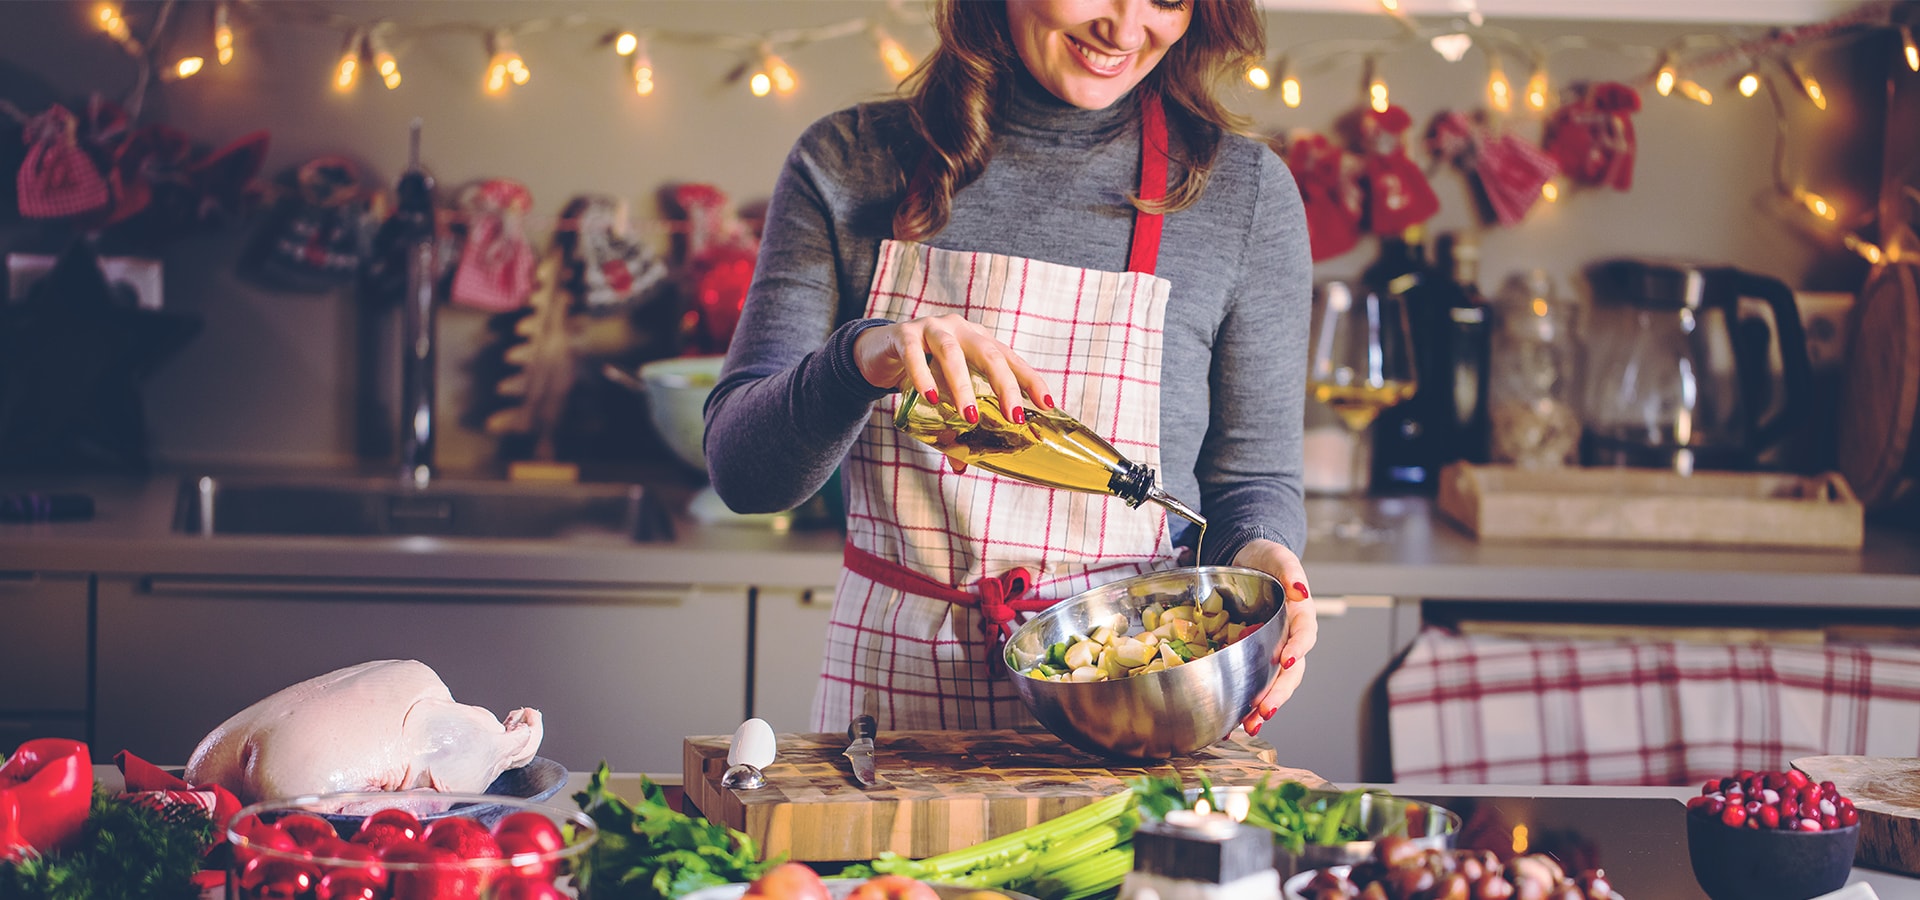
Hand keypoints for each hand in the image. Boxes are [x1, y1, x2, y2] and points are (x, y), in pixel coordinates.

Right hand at [854, 315, 1053, 472]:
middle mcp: (960, 330)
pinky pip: (914, 354)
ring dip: (963, 386)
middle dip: (1004, 386)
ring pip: (952, 353)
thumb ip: (952, 424)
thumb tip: (960, 466)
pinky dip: (923, 376)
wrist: (878, 350)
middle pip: (990, 354)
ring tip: (969, 416)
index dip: (1030, 380)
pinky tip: (930, 397)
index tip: (1047, 404)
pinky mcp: (903, 335)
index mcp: (978, 341)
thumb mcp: (941, 395)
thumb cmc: (920, 371)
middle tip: (1013, 417)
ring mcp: (931, 328)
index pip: (1011, 359)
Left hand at [1230, 538, 1315, 736]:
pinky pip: (1252, 682)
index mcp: (1300, 615)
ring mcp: (1271, 651)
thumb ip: (1289, 570)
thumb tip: (1300, 588)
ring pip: (1273, 684)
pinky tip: (1231, 722)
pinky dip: (1244, 703)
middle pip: (1290, 672)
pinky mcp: (1253, 658)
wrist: (1248, 562)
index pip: (1304, 635)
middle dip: (1279, 693)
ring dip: (1263, 708)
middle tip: (1264, 711)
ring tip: (1249, 726)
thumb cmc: (1267, 560)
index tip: (1286, 662)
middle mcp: (1289, 638)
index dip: (1298, 649)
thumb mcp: (1278, 557)